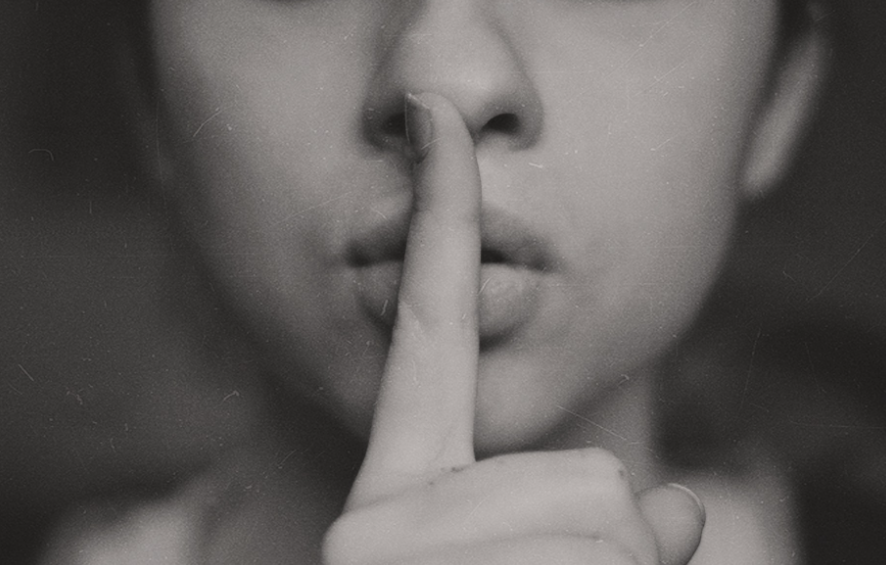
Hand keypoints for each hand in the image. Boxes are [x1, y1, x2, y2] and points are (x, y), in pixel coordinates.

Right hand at [323, 93, 703, 564]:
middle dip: (606, 536)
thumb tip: (685, 506)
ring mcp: (401, 545)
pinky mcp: (409, 564)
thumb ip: (596, 518)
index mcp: (397, 493)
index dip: (439, 219)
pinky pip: (618, 545)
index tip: (435, 120)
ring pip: (612, 512)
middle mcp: (381, 515)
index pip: (428, 328)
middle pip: (587, 468)